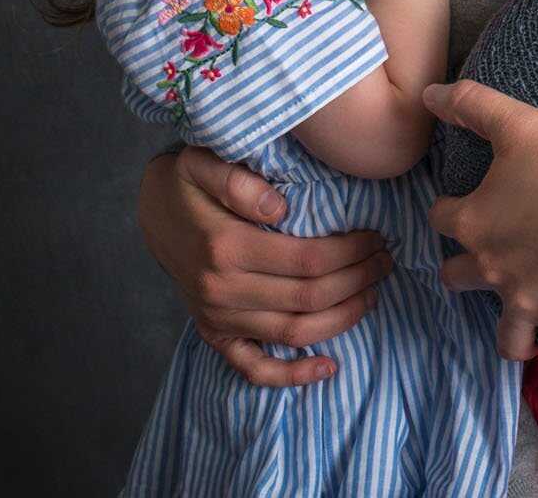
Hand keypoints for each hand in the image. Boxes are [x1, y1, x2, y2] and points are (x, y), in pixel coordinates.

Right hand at [138, 147, 392, 385]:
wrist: (152, 210)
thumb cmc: (188, 182)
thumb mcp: (203, 163)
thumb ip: (238, 181)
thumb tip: (278, 207)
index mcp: (225, 247)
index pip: (306, 260)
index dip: (350, 253)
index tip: (375, 237)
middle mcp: (221, 290)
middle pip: (308, 297)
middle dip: (357, 280)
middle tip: (385, 259)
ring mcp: (217, 318)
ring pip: (294, 332)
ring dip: (343, 318)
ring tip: (373, 292)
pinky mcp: (215, 334)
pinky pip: (254, 368)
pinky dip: (292, 375)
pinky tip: (329, 367)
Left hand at [425, 80, 537, 371]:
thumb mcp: (516, 122)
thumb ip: (470, 104)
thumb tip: (428, 92)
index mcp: (475, 222)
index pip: (439, 218)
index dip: (447, 209)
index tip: (461, 204)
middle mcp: (493, 270)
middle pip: (457, 280)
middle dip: (466, 272)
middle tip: (490, 260)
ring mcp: (530, 302)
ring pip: (507, 338)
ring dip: (514, 332)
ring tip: (526, 320)